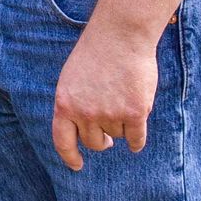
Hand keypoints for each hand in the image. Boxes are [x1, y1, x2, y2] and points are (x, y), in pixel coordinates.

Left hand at [51, 20, 158, 169]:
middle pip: (95, 142)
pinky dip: (138, 140)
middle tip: (108, 138)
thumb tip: (85, 136)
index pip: (62, 141)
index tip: (77, 166)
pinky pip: (136, 138)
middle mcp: (84, 113)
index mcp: (64, 103)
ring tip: (123, 99)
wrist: (120, 35)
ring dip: (121, 125)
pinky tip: (138, 136)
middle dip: (102, 141)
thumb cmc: (97, 53)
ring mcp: (109, 114)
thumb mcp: (72, 79)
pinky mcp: (134, 113)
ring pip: (118, 136)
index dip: (70, 156)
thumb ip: (74, 105)